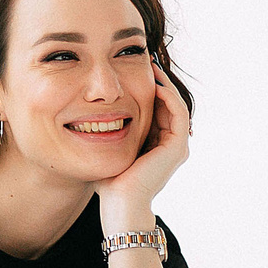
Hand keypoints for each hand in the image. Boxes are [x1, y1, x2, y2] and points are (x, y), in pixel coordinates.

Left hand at [93, 60, 191, 213]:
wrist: (120, 204)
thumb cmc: (110, 182)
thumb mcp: (109, 149)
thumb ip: (107, 134)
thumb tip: (88, 115)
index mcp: (157, 146)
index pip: (157, 111)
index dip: (148, 90)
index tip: (133, 72)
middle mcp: (171, 145)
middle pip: (168, 106)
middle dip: (158, 83)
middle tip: (146, 63)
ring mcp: (177, 146)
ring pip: (176, 106)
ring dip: (165, 86)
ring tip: (152, 68)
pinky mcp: (177, 147)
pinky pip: (178, 114)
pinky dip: (168, 97)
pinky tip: (154, 85)